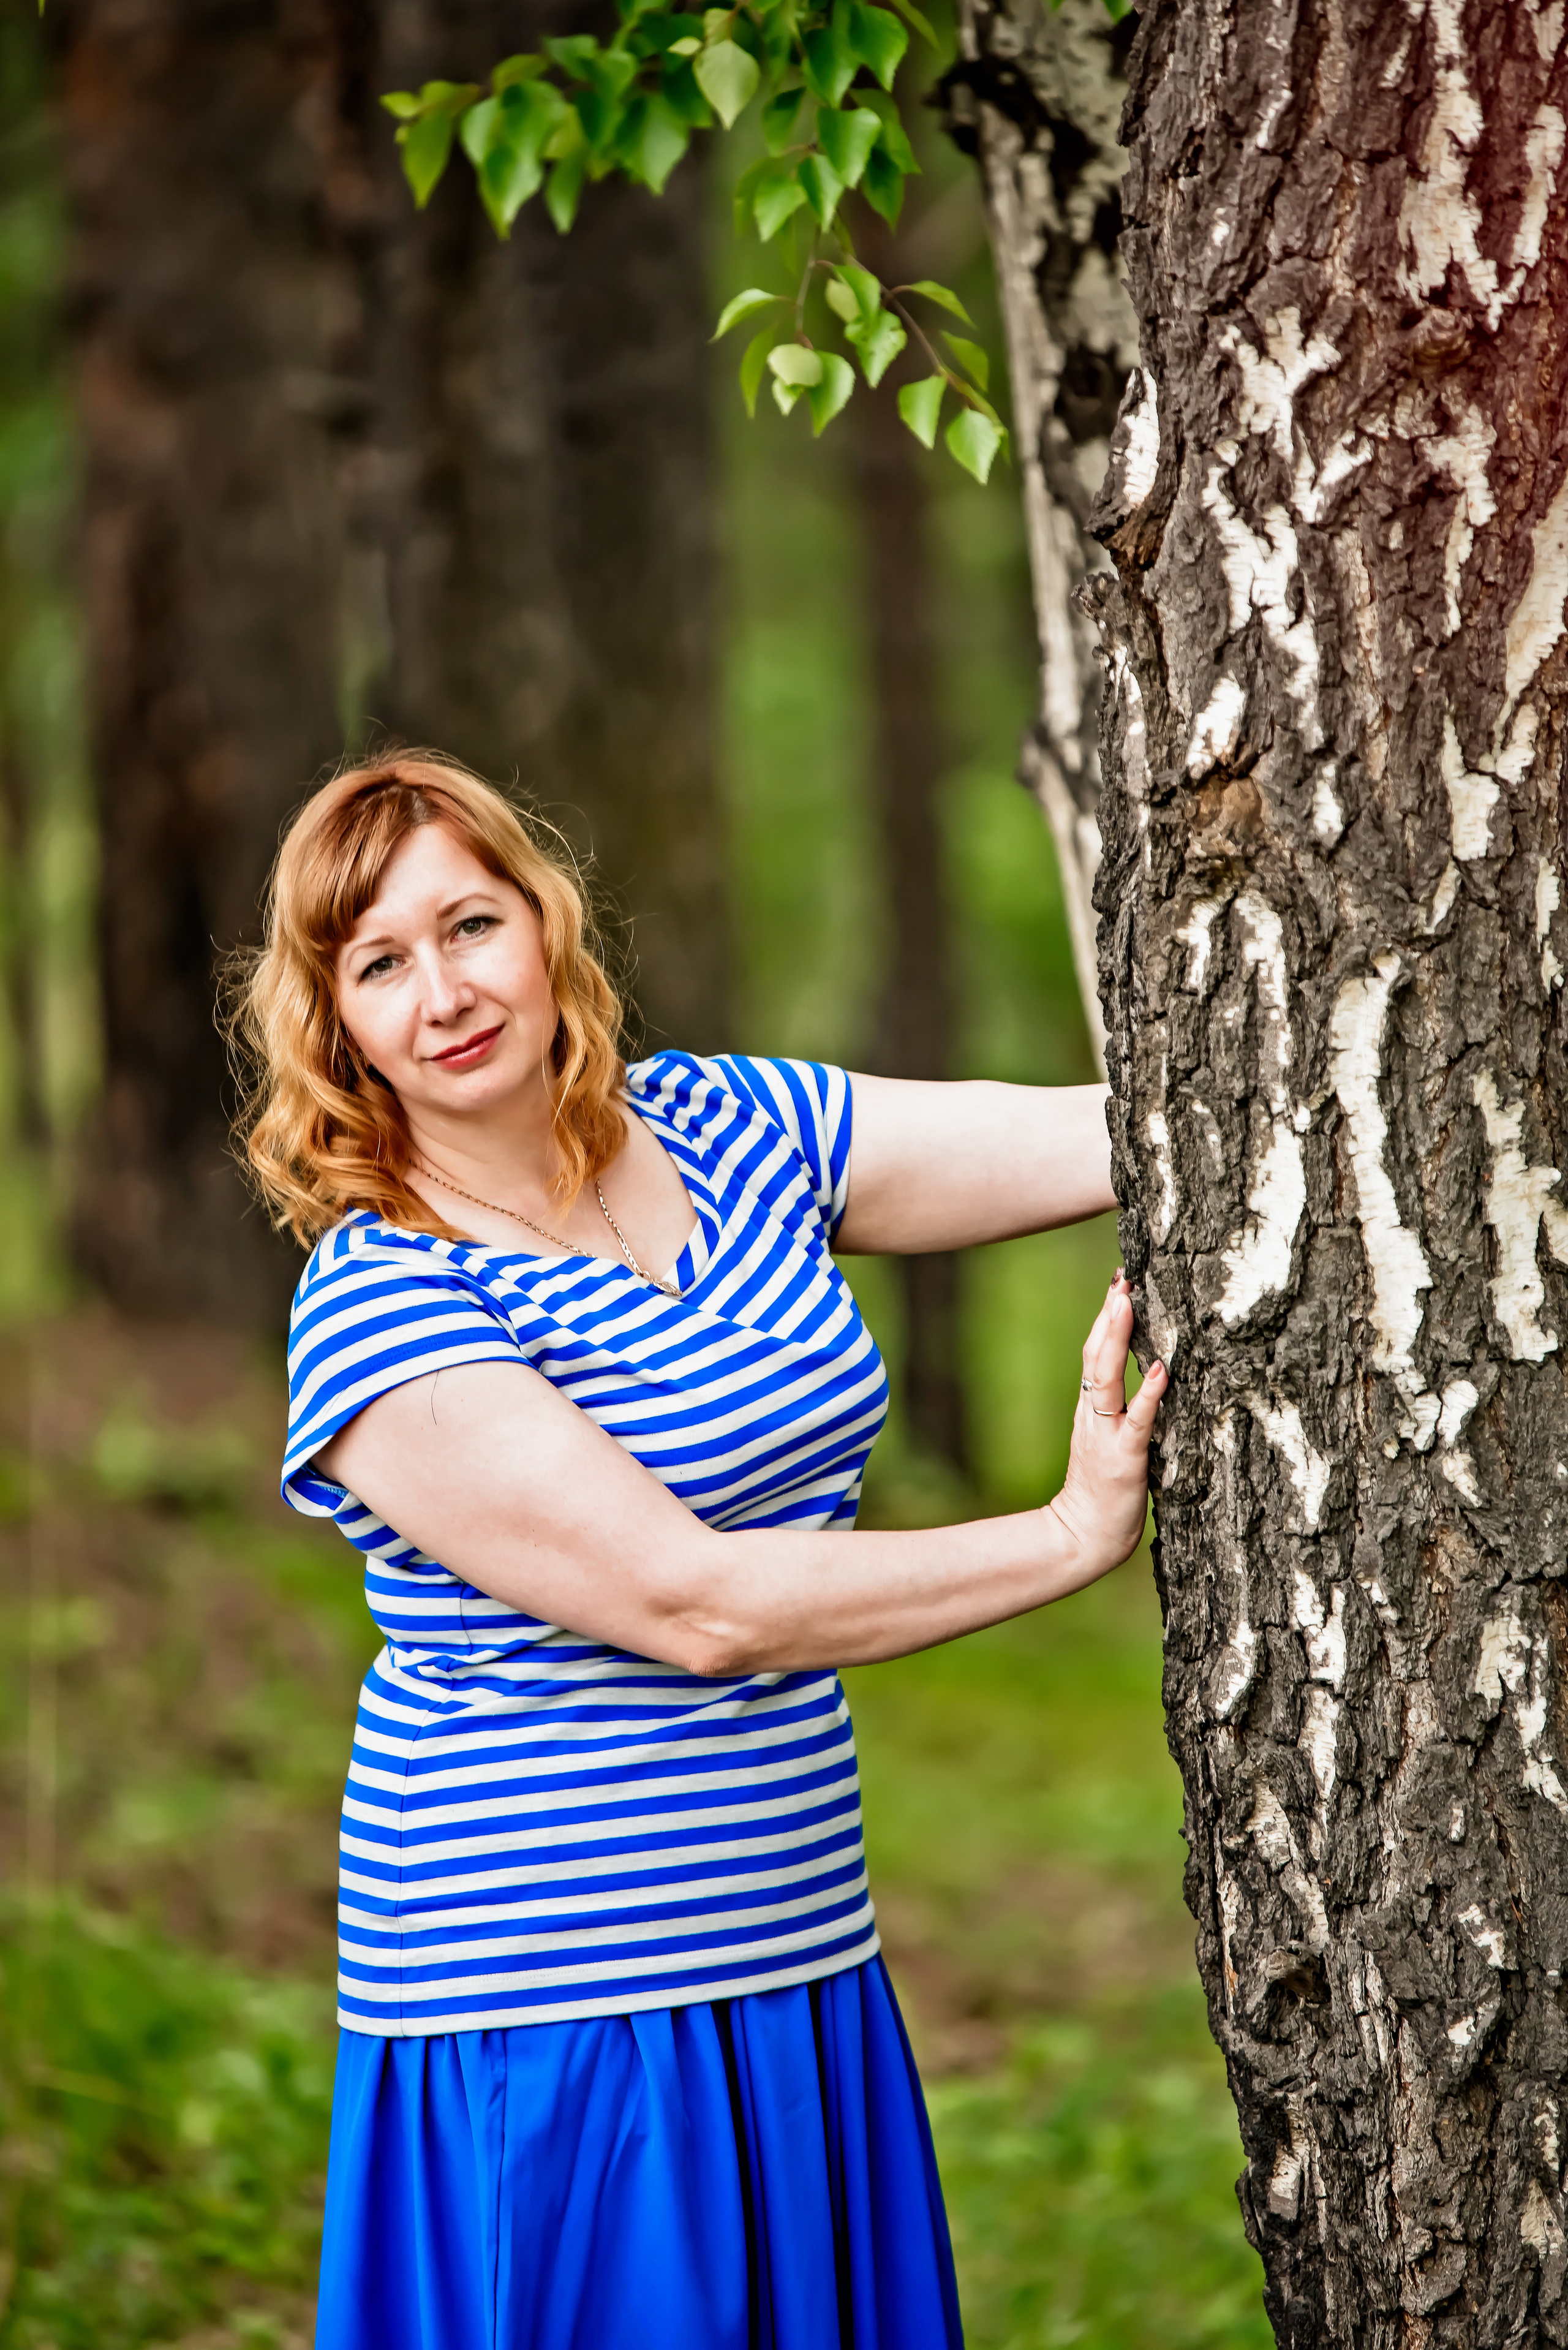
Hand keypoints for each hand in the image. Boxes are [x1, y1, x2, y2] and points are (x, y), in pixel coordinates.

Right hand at [1046, 1273, 1167, 1586]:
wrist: (1083, 1537)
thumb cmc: (1103, 1490)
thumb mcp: (1107, 1440)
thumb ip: (1120, 1408)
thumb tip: (1147, 1372)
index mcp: (1091, 1409)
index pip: (1094, 1353)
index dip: (1105, 1317)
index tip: (1120, 1281)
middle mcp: (1093, 1415)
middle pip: (1094, 1355)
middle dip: (1108, 1315)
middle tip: (1122, 1278)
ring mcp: (1106, 1436)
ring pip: (1106, 1379)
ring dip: (1116, 1339)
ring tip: (1128, 1304)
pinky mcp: (1124, 1460)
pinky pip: (1137, 1422)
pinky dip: (1149, 1394)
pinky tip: (1161, 1370)